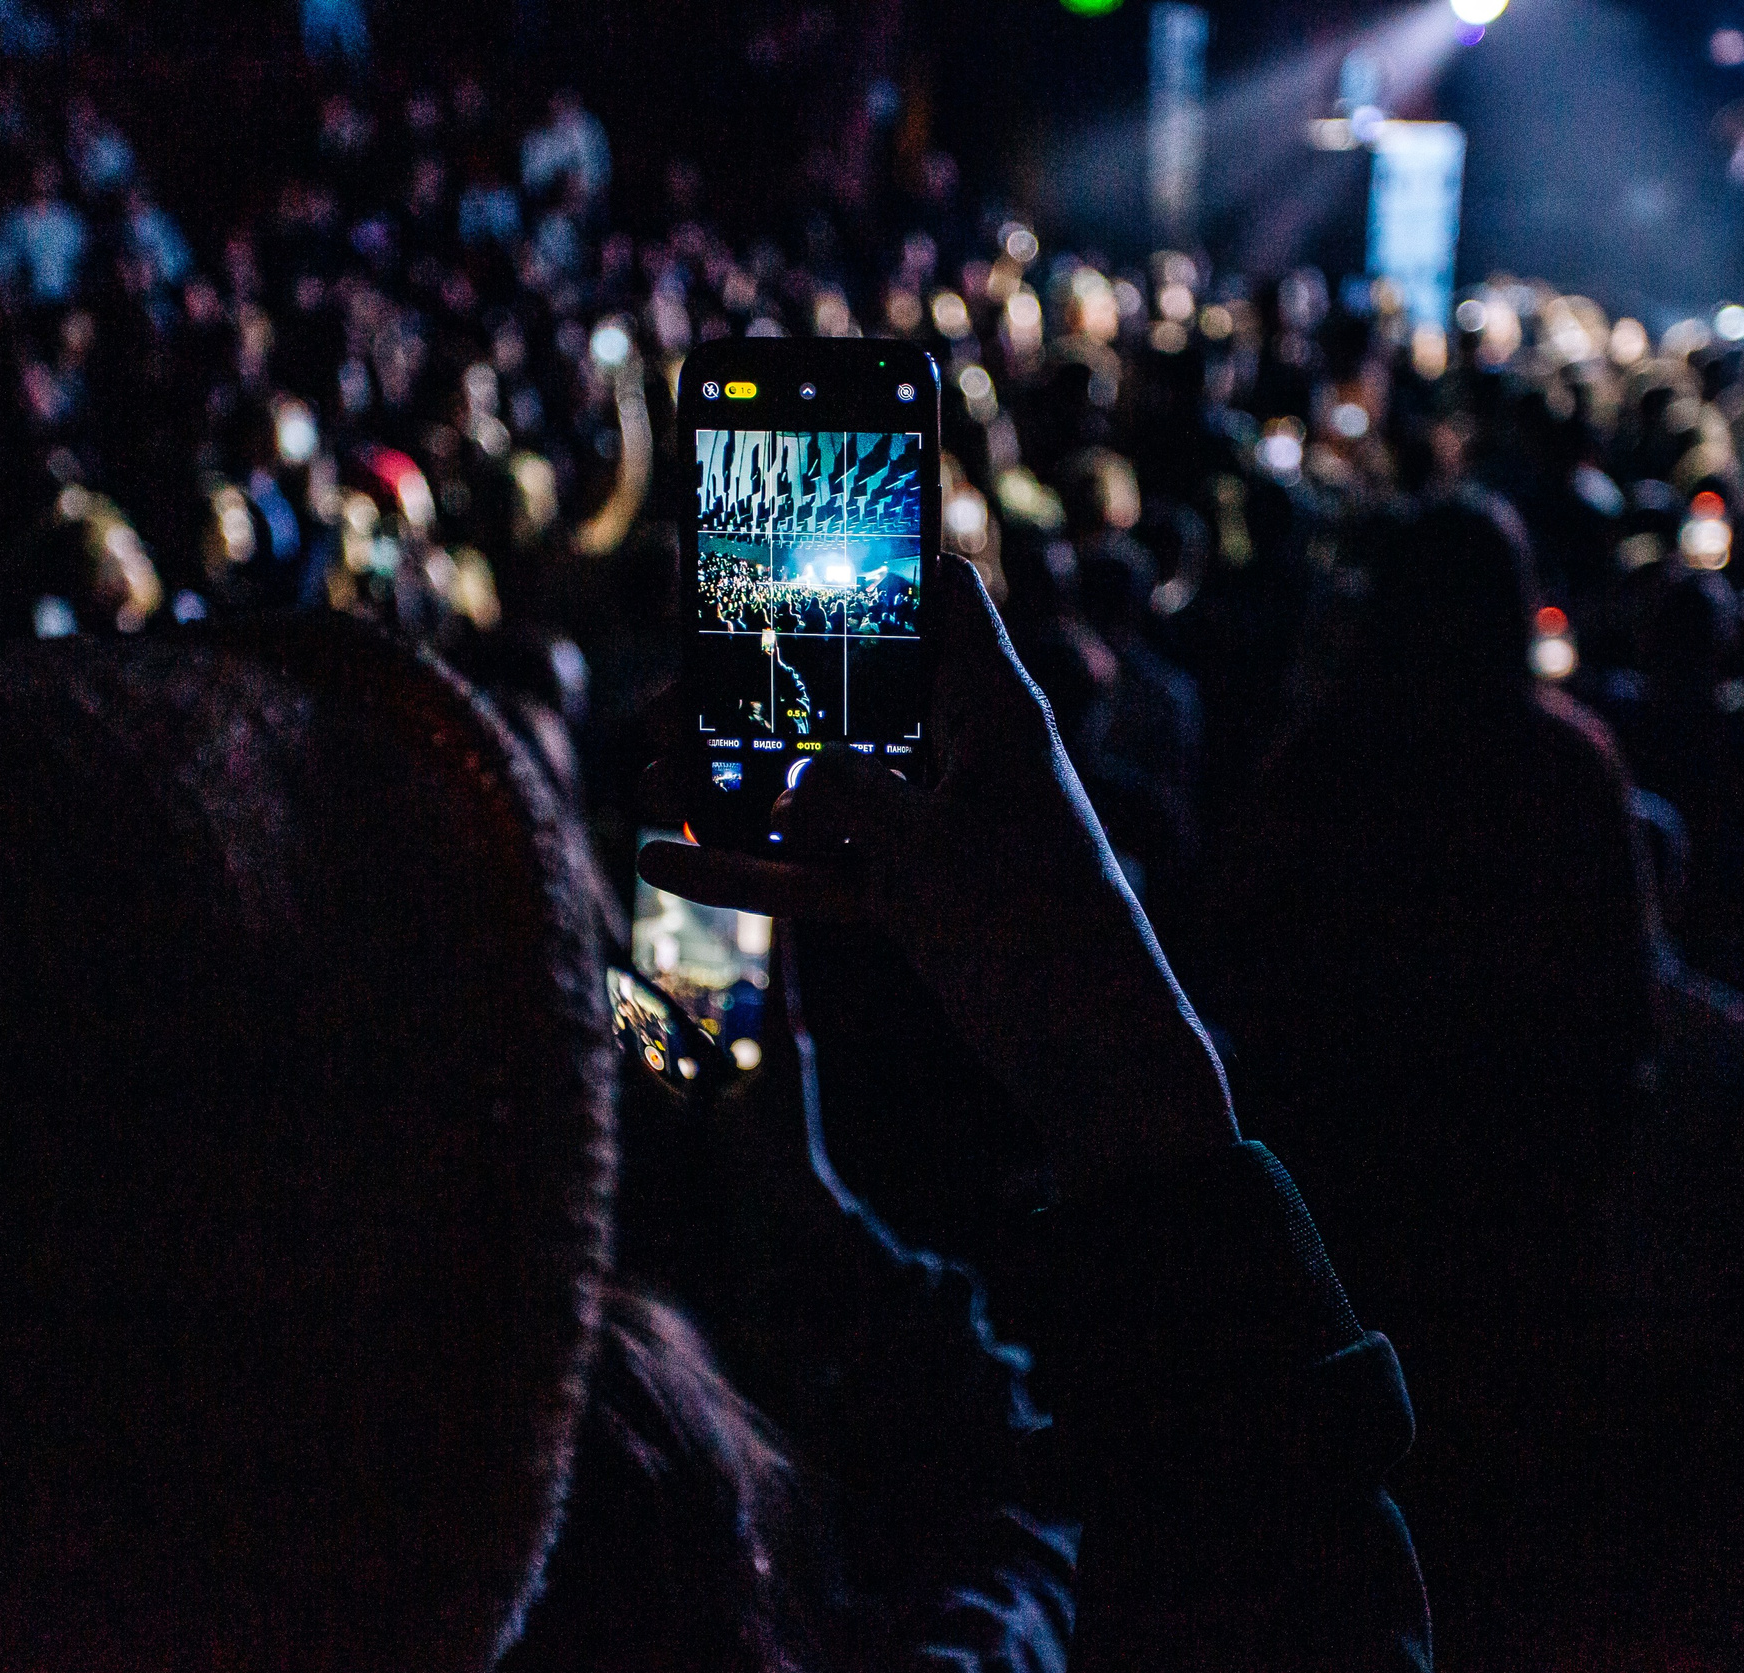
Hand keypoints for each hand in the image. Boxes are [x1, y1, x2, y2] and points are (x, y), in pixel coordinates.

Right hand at [639, 555, 1235, 1195]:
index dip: (873, 561)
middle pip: (849, 692)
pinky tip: (661, 860)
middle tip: (671, 684)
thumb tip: (784, 783)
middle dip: (761, 687)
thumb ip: (846, 795)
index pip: (939, 596)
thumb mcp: (929, 849)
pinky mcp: (906, 892)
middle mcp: (957, 751)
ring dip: (734, 782)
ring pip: (816, 784)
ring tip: (649, 767)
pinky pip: (811, 868)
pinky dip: (746, 868)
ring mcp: (927, 824)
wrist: (1094, 1051)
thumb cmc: (1039, 928)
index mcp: (990, 706)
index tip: (785, 550)